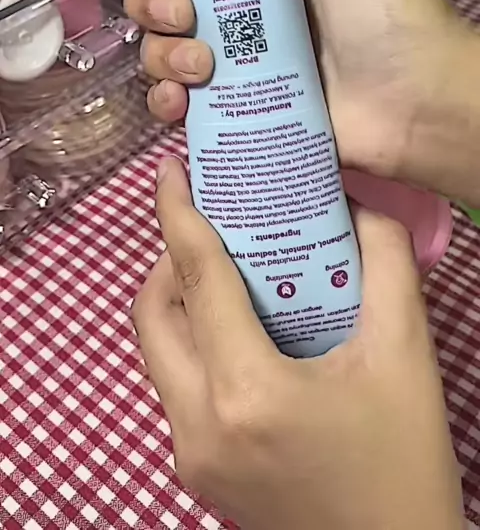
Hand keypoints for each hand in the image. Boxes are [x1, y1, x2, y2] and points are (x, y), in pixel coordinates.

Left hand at [133, 157, 463, 529]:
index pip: (196, 277)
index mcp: (247, 390)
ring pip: (155, 353)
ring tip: (221, 268)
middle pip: (154, 315)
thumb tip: (358, 205)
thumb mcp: (404, 351)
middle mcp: (199, 424)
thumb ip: (384, 262)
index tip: (170, 168)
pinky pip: (173, 385)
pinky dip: (190, 342)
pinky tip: (233, 326)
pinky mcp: (196, 471)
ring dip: (176, 301)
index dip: (177, 212)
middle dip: (170, 257)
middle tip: (210, 223)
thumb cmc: (402, 455)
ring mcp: (190, 454)